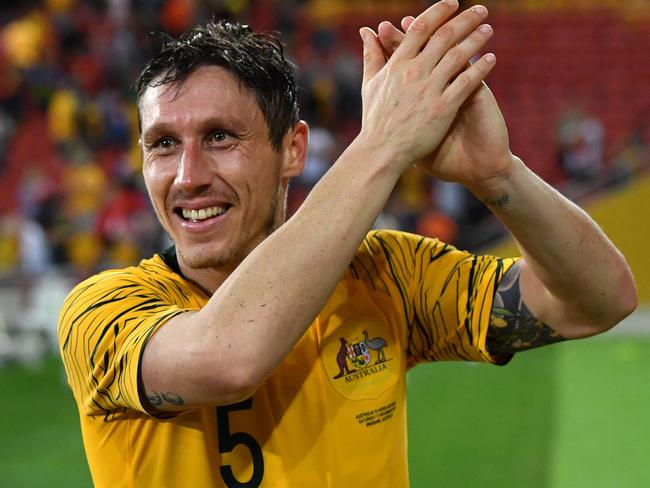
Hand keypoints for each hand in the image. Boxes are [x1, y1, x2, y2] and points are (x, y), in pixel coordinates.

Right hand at [358, 0, 497, 175]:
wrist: (382, 152)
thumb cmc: (375, 120)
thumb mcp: (371, 84)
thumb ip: (372, 55)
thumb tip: (366, 31)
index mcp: (397, 64)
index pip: (420, 28)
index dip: (438, 12)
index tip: (453, 3)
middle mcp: (414, 72)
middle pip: (444, 36)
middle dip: (465, 20)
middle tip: (481, 10)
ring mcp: (429, 89)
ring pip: (458, 55)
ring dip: (476, 39)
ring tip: (488, 29)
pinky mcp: (442, 107)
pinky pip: (465, 82)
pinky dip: (480, 68)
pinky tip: (491, 59)